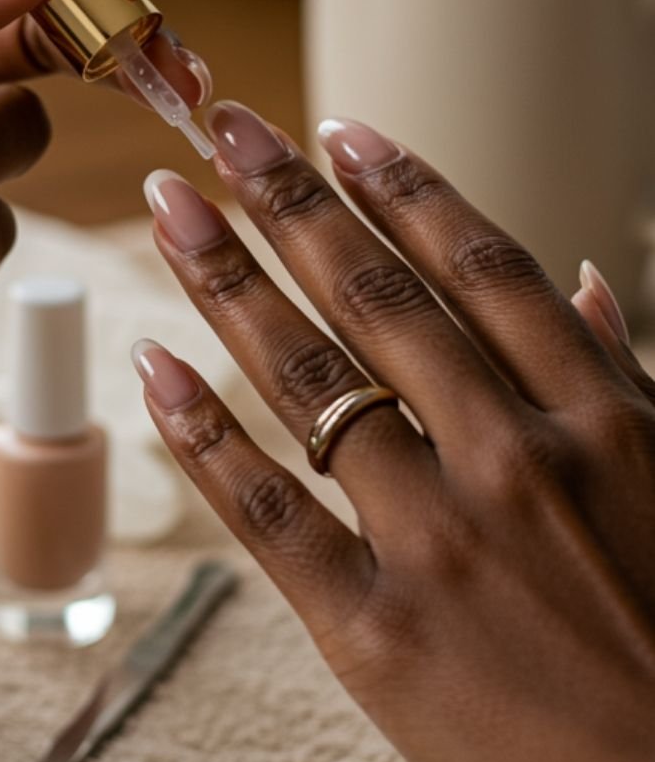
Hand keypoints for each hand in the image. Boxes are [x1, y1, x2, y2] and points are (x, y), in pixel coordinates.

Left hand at [132, 106, 654, 761]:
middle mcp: (512, 455)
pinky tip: (153, 367)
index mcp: (602, 417)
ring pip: (312, 381)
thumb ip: (630, 380)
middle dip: (291, 201)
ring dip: (230, 282)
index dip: (401, 186)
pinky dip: (202, 434)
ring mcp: (439, 539)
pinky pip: (269, 512)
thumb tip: (588, 288)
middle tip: (221, 127)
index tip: (340, 130)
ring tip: (170, 209)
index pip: (480, 264)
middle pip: (378, 295)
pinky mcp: (377, 633)